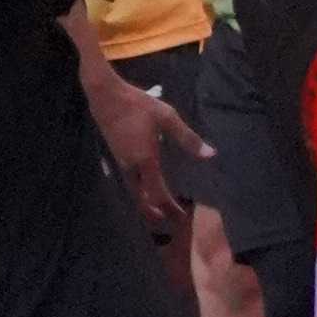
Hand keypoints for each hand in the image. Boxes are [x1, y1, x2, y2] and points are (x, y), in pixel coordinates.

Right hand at [79, 57, 205, 244]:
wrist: (105, 96)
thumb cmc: (137, 104)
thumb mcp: (166, 116)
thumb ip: (187, 138)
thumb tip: (210, 155)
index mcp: (145, 160)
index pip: (159, 194)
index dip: (170, 208)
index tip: (182, 217)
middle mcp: (132, 167)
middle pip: (143, 200)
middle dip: (158, 212)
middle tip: (173, 220)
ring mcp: (122, 163)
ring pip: (135, 192)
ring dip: (148, 204)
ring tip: (162, 209)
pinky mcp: (117, 158)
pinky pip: (130, 183)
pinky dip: (141, 192)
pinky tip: (148, 188)